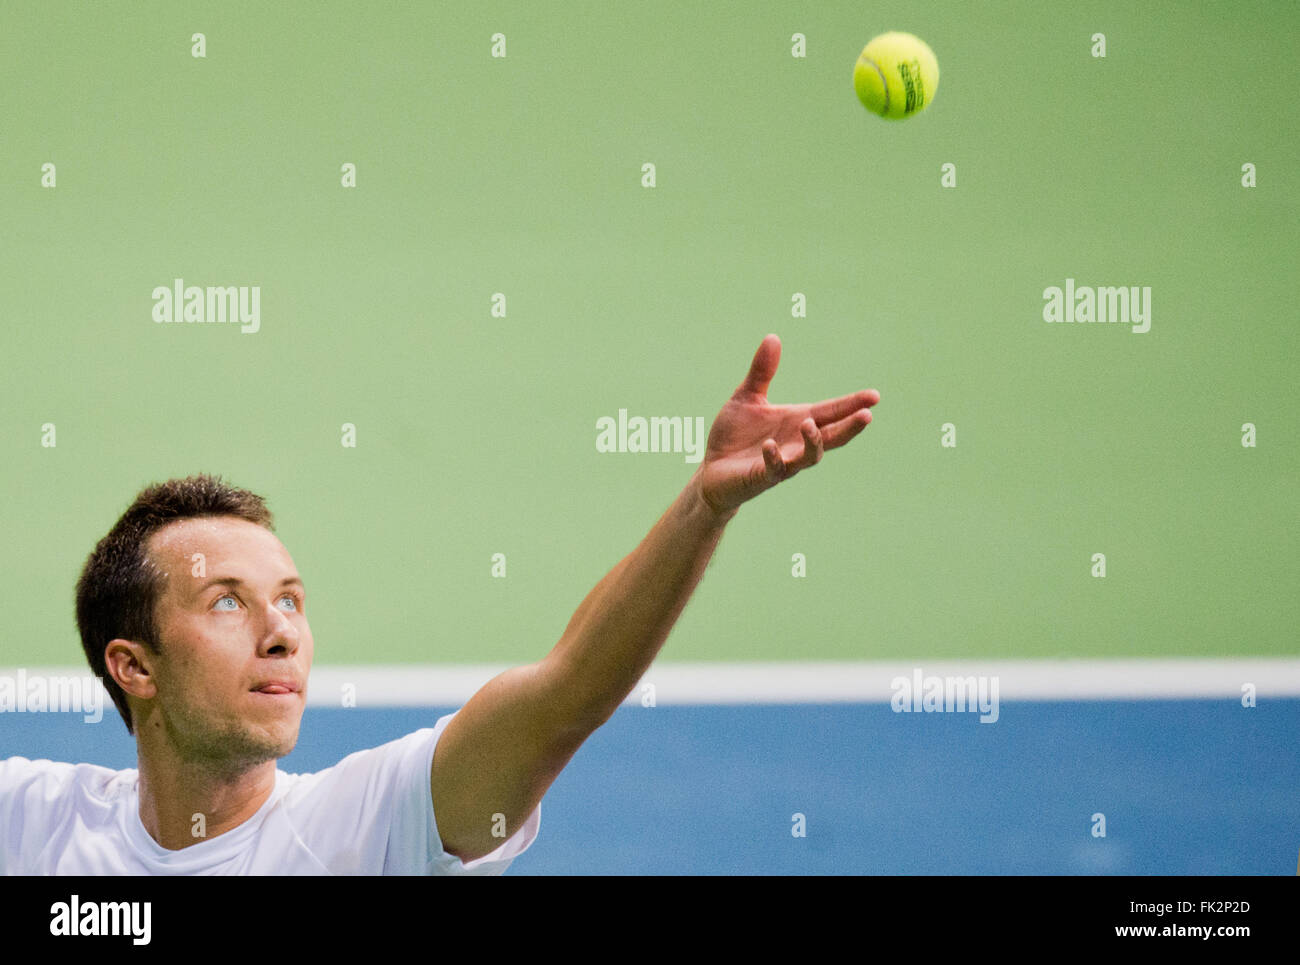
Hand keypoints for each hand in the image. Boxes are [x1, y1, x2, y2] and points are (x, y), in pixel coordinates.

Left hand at [694, 334, 878, 517]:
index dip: (852, 404)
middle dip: (850, 427)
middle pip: (832, 437)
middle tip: (866, 415)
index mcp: (797, 421)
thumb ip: (762, 372)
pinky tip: (769, 446)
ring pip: (809, 457)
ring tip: (810, 424)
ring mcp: (783, 462)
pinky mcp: (762, 476)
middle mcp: (796, 443)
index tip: (874, 396)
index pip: (831, 412)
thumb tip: (773, 337)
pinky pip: (775, 469)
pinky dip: (775, 457)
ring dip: (813, 442)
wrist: (710, 469)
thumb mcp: (747, 397)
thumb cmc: (733, 436)